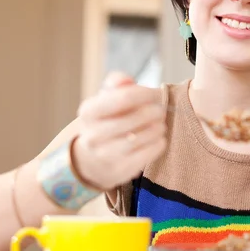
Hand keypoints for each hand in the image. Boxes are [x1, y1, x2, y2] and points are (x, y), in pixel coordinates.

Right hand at [73, 72, 166, 190]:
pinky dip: (157, 145)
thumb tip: (126, 80)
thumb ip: (117, 83)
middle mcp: (93, 134)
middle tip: (161, 110)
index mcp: (89, 112)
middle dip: (153, 112)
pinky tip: (159, 138)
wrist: (93, 158)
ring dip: (157, 129)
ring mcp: (105, 155)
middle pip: (134, 118)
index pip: (124, 97)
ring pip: (139, 138)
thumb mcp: (106, 98)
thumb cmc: (107, 120)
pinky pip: (146, 155)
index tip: (153, 94)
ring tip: (160, 124)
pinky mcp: (120, 170)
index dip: (144, 94)